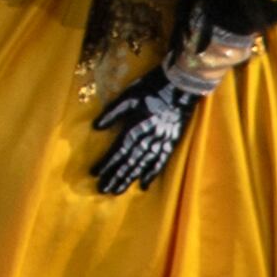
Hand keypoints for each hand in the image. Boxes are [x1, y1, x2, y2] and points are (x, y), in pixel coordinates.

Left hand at [89, 68, 205, 194]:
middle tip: (102, 190)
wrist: (182, 86)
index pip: (118, 150)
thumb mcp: (129, 95)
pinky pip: (160, 162)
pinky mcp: (171, 143)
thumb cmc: (152, 88)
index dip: (106, 163)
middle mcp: (147, 137)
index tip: (94, 174)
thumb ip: (112, 112)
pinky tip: (143, 186)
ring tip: (117, 191)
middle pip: (128, 161)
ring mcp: (160, 142)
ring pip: (142, 164)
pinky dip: (151, 174)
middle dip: (114, 176)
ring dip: (128, 178)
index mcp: (135, 125)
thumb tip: (95, 127)